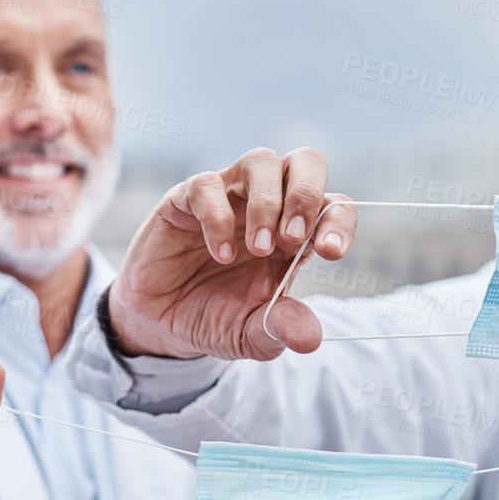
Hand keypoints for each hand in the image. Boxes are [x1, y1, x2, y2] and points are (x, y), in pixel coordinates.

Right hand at [105, 147, 358, 360]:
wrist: (159, 323)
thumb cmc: (212, 319)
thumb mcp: (250, 335)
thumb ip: (279, 330)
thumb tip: (311, 338)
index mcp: (293, 235)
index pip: (332, 206)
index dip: (339, 221)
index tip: (330, 252)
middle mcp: (265, 207)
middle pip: (304, 163)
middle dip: (307, 194)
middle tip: (294, 238)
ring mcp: (226, 198)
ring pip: (261, 162)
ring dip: (267, 202)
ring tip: (259, 248)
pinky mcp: (185, 200)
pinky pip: (207, 186)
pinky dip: (218, 218)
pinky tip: (221, 254)